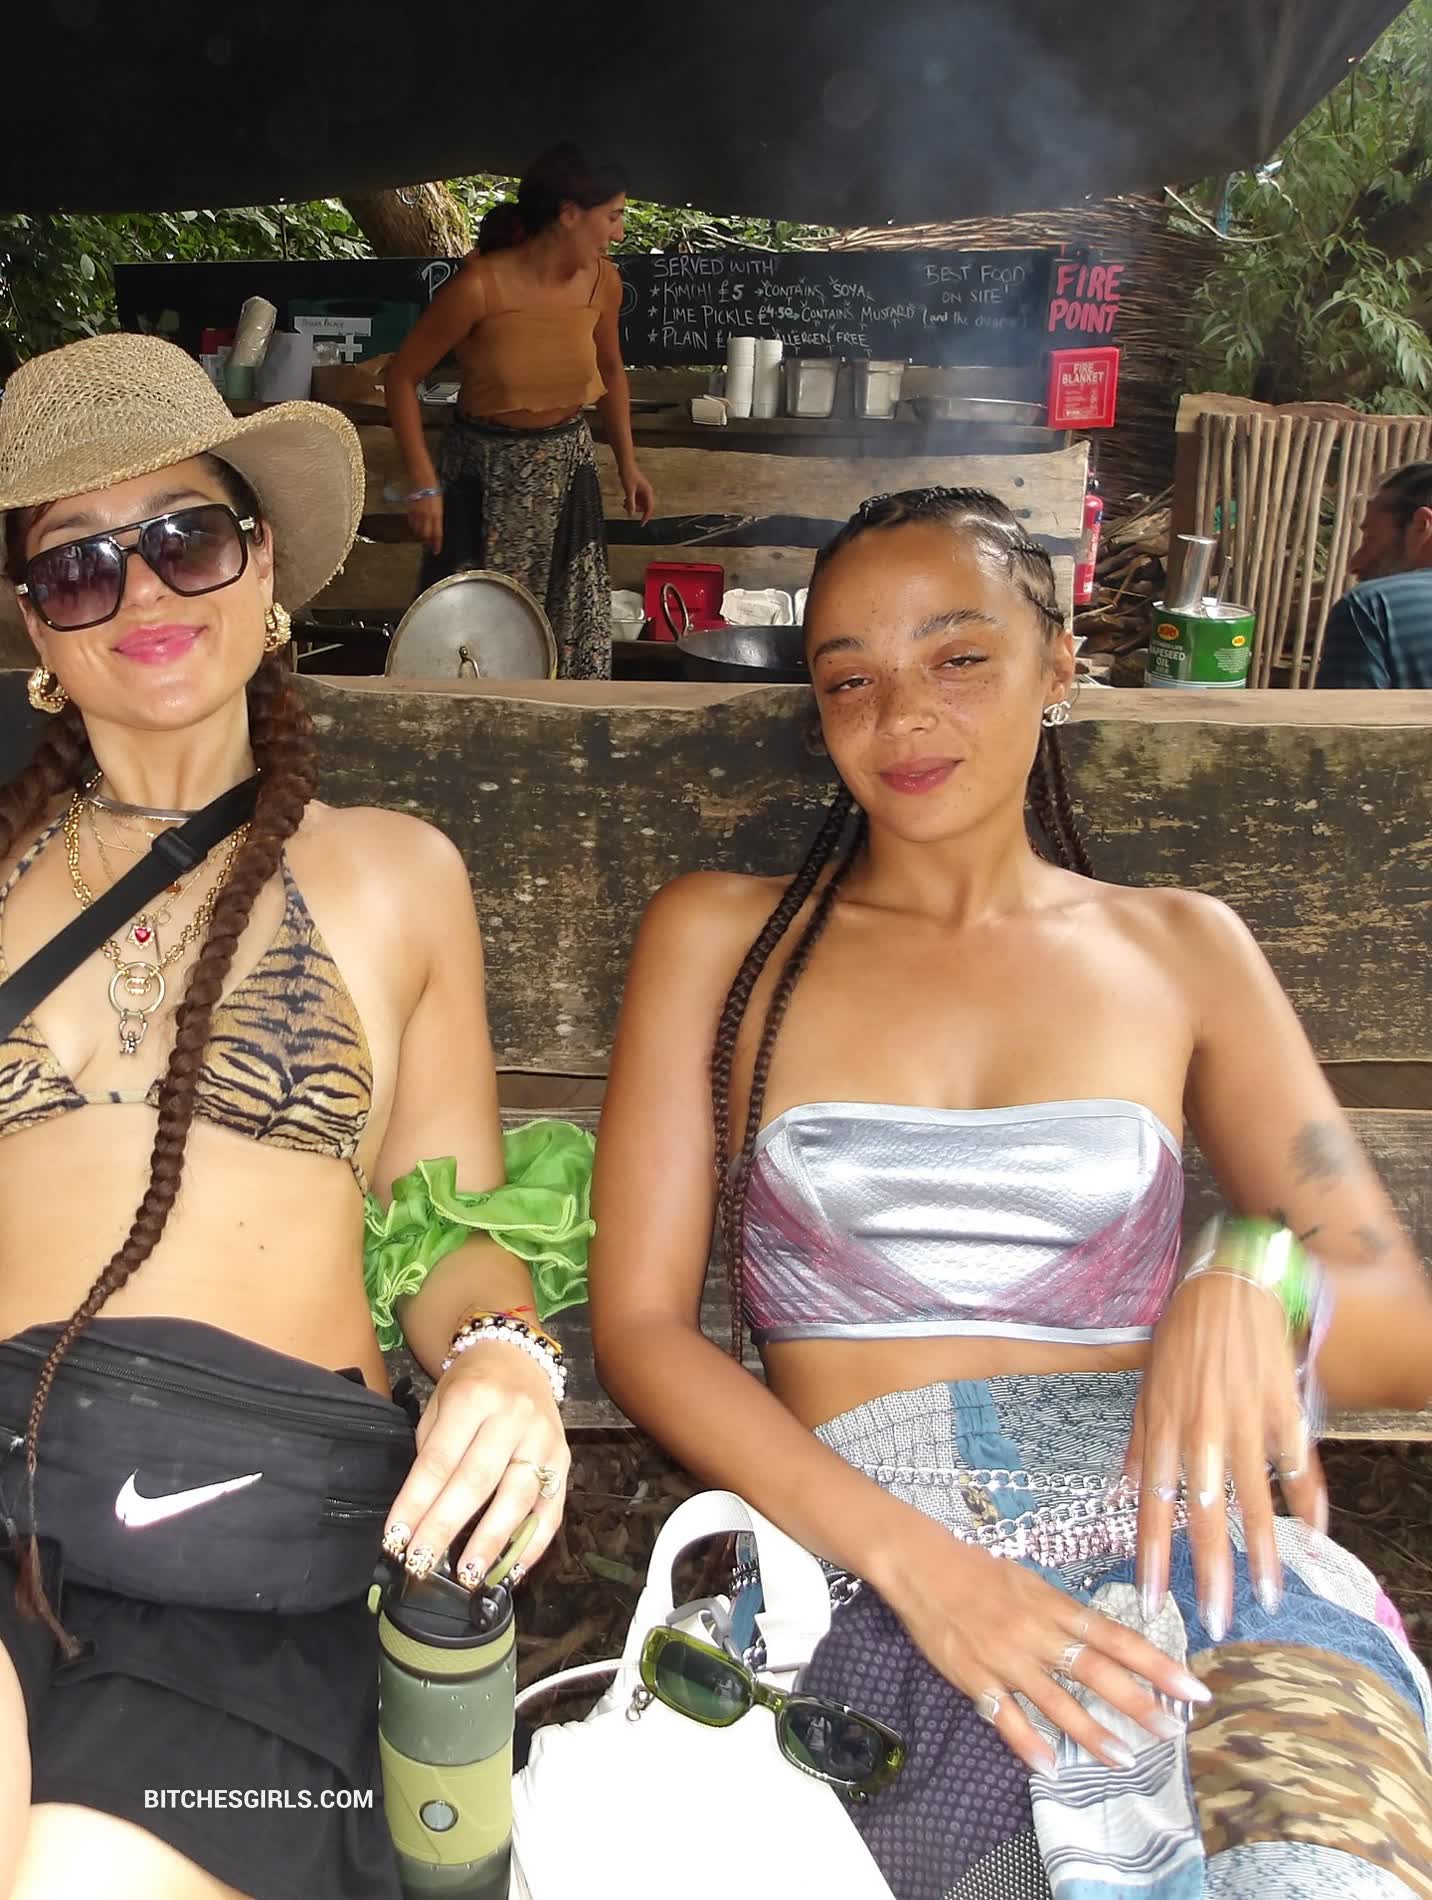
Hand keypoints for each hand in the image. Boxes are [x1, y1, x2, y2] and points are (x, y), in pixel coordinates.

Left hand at [382, 1343, 568, 1590]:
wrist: (516, 1357)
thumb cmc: (468, 1387)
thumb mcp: (439, 1406)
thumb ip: (431, 1453)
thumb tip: (417, 1518)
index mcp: (473, 1398)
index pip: (439, 1459)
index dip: (416, 1502)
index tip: (395, 1539)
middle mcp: (513, 1416)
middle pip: (477, 1480)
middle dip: (446, 1526)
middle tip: (422, 1563)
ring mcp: (545, 1438)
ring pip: (518, 1497)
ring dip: (491, 1541)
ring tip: (467, 1575)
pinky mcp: (565, 1459)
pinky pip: (552, 1509)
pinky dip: (532, 1544)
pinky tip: (511, 1571)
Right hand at [407, 493, 443, 554]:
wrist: (422, 480)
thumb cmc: (433, 490)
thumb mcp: (439, 506)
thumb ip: (437, 518)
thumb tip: (436, 526)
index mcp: (437, 515)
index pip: (437, 534)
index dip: (437, 544)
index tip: (436, 551)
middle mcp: (427, 516)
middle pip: (426, 535)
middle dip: (427, 540)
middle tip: (428, 542)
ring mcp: (418, 514)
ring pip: (418, 530)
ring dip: (420, 533)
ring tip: (422, 532)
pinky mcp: (410, 510)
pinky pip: (411, 522)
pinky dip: (414, 525)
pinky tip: (416, 524)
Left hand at [622, 464, 654, 524]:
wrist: (625, 465)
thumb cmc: (629, 473)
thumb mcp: (628, 491)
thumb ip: (630, 503)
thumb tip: (631, 513)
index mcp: (647, 492)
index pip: (649, 508)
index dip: (646, 517)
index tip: (641, 523)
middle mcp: (646, 491)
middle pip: (645, 506)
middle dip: (637, 509)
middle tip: (629, 509)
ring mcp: (642, 490)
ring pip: (640, 503)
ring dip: (633, 505)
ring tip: (625, 503)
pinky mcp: (638, 489)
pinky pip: (636, 499)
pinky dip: (631, 501)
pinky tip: (626, 500)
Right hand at [889, 1524, 1209, 1773]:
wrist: (922, 1565)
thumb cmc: (978, 1570)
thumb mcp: (1030, 1582)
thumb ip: (1063, 1614)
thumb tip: (1103, 1640)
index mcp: (1053, 1606)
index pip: (1116, 1638)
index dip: (1156, 1663)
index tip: (1192, 1687)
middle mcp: (1037, 1633)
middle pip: (1096, 1671)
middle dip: (1138, 1703)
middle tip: (1173, 1731)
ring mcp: (1006, 1658)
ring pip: (1057, 1702)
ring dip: (1092, 1733)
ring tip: (1124, 1759)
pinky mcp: (975, 1678)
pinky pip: (1006, 1717)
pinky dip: (1028, 1743)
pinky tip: (1050, 1766)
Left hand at [1127, 1272, 1326, 1640]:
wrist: (1226, 1286)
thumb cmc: (1181, 1337)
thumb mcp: (1145, 1386)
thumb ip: (1140, 1442)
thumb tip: (1127, 1486)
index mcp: (1162, 1427)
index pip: (1152, 1504)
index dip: (1151, 1554)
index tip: (1152, 1600)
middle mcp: (1201, 1432)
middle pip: (1204, 1514)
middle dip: (1210, 1572)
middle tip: (1217, 1622)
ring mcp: (1244, 1422)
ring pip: (1254, 1500)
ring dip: (1263, 1552)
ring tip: (1268, 1596)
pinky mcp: (1283, 1410)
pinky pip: (1297, 1464)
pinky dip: (1309, 1500)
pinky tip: (1316, 1535)